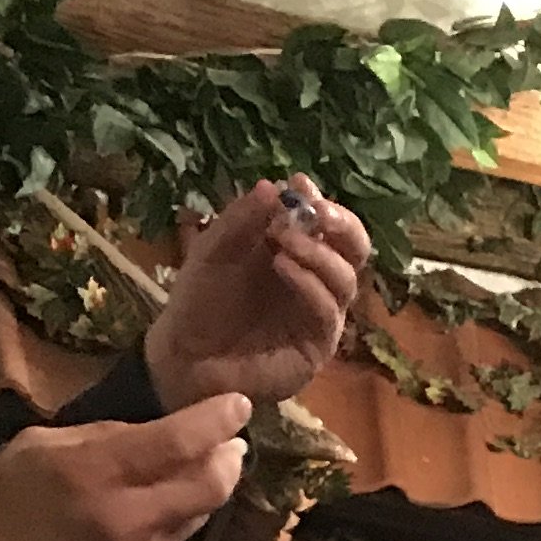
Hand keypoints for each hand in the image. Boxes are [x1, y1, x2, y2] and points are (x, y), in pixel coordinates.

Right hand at [0, 399, 248, 540]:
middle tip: (230, 443)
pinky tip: (155, 516)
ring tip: (196, 472)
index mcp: (96, 473)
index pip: (179, 441)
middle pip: (211, 486)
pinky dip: (172, 525)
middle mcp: (130, 520)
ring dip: (201, 492)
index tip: (238, 404)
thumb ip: (101, 438)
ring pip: (196, 518)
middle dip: (228, 460)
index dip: (217, 419)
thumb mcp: (35, 448)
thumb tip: (150, 434)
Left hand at [144, 181, 372, 410]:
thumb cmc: (200, 302)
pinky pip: (327, 311)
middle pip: (354, 249)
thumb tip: (274, 185)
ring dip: (318, 252)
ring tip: (283, 240)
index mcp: (294, 251)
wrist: (187, 356)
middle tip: (316, 211)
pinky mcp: (318, 345)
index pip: (327, 222)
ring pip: (346, 278)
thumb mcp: (214, 249)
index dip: (321, 202)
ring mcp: (320, 313)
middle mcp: (314, 279)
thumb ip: (241, 219)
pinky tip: (282, 267)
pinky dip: (309, 284)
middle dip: (341, 224)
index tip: (300, 185)